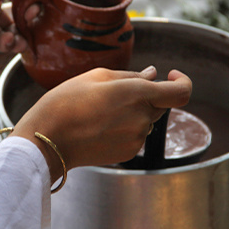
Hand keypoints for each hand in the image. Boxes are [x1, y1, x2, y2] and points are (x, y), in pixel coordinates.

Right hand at [12, 66, 191, 180]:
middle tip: (113, 93)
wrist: (47, 139)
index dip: (182, 82)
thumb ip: (131, 75)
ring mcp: (137, 138)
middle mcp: (143, 118)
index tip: (169, 76)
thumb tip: (153, 75)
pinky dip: (124, 127)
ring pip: (146, 120)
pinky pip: (135, 135)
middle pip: (160, 104)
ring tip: (99, 110)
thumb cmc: (67, 102)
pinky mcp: (129, 152)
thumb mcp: (97, 76)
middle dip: (145, 96)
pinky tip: (99, 126)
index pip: (181, 92)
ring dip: (133, 112)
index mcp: (138, 94)